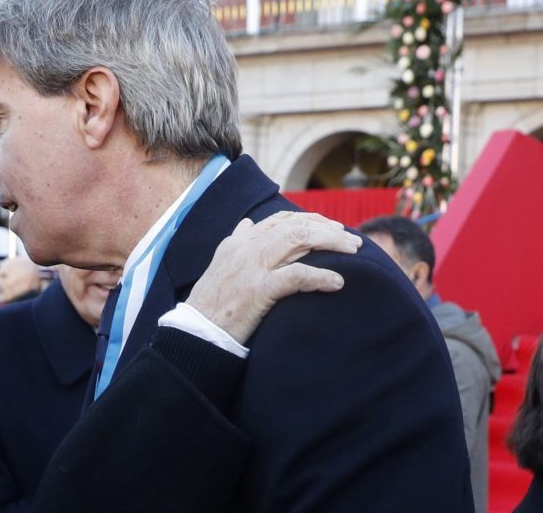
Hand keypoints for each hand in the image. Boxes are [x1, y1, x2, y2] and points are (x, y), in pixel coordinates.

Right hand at [185, 211, 361, 343]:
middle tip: (352, 241)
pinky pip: (297, 275)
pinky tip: (338, 282)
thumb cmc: (212, 304)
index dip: (310, 219)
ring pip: (299, 241)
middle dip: (328, 229)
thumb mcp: (221, 265)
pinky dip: (321, 276)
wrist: (196, 331)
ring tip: (354, 252)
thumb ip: (237, 243)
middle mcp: (245, 249)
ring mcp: (251, 268)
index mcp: (238, 242)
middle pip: (295, 226)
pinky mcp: (258, 290)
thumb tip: (248, 224)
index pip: (280, 220)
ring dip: (332, 244)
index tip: (332, 227)